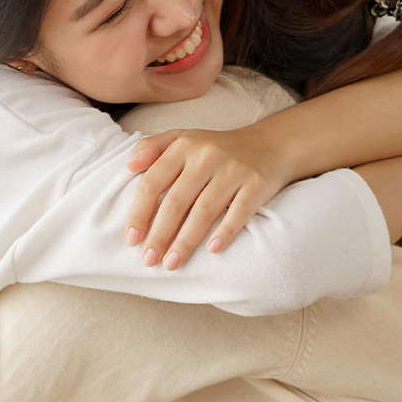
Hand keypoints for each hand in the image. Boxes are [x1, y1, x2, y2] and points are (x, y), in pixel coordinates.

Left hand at [124, 128, 293, 268]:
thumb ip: (154, 147)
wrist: (271, 144)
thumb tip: (130, 164)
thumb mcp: (185, 138)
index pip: (153, 182)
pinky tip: (212, 250)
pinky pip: (240, 210)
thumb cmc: (218, 148)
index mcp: (184, 146)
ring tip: (172, 263)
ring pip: (205, 210)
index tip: (131, 240)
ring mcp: (234, 169)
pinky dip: (225, 231)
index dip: (140, 213)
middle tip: (149, 260)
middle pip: (177, 201)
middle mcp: (207, 155)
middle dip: (160, 234)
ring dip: (186, 241)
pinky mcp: (257, 183)